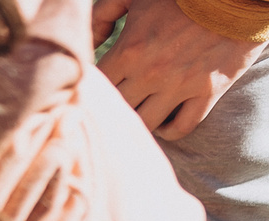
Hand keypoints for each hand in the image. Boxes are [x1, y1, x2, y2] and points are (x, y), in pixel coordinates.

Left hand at [95, 0, 262, 138]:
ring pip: (145, 124)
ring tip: (137, 115)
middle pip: (116, 110)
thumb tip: (88, 42)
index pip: (94, 88)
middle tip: (115, 108)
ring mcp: (181, 85)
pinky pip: (182, 127)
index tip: (98, 91)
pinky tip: (163, 123)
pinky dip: (169, 131)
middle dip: (112, 111)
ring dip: (138, 123)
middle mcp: (152, 73)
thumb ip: (103, 14)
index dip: (91, 92)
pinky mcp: (208, 91)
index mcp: (129, 51)